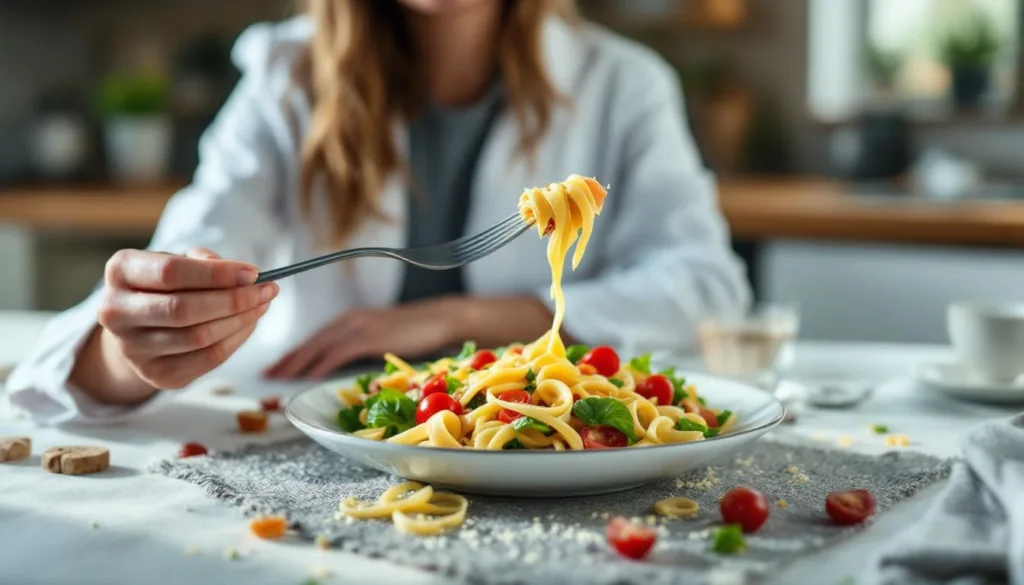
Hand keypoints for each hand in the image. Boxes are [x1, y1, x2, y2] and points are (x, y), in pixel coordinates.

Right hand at [77, 248, 278, 396]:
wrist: (140, 326)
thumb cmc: (165, 285)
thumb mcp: (177, 261)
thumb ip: (204, 261)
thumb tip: (240, 275)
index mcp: (121, 271)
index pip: (170, 272)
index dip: (216, 274)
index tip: (252, 273)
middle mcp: (116, 311)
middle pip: (183, 309)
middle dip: (233, 299)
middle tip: (266, 290)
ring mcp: (132, 348)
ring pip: (198, 337)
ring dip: (240, 320)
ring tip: (262, 304)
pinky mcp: (156, 374)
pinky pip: (207, 359)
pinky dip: (236, 339)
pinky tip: (248, 324)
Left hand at [263, 298, 460, 379]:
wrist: (440, 319)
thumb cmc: (415, 331)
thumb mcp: (381, 338)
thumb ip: (361, 348)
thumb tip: (345, 368)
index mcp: (350, 320)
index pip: (315, 338)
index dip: (294, 353)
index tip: (276, 367)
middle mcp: (349, 320)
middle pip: (311, 342)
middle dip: (287, 359)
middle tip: (267, 375)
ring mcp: (359, 327)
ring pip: (319, 347)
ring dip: (298, 364)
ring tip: (280, 379)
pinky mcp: (370, 336)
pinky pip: (338, 353)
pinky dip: (321, 365)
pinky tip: (309, 377)